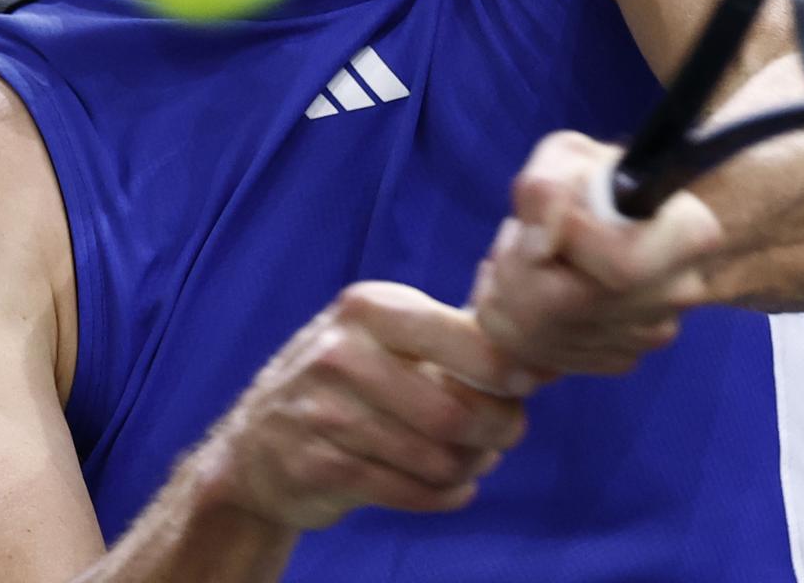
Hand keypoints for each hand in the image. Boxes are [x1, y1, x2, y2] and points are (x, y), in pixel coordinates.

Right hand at [197, 281, 532, 530]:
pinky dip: (445, 496)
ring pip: (436, 457)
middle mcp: (342, 352)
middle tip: (505, 435)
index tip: (529, 385)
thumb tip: (545, 350)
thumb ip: (459, 336)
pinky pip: (410, 492)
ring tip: (474, 460)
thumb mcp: (388, 335)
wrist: (258, 442)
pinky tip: (451, 488)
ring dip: (470, 466)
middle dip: (498, 431)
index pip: (467, 341)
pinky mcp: (319, 466)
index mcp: (371, 308)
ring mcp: (324, 411)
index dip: (511, 372)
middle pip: (456, 410)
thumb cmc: (347, 380)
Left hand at [471, 131, 724, 375]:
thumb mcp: (569, 156)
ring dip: (508, 290)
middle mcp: (677, 296)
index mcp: (688, 237)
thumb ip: (547, 186)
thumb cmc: (599, 181)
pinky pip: (536, 354)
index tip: (545, 216)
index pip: (620, 266)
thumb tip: (539, 242)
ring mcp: (648, 336)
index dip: (562, 239)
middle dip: (515, 266)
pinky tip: (531, 285)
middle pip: (564, 307)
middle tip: (517, 235)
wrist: (624, 218)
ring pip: (539, 336)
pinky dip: (514, 319)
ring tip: (523, 255)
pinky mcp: (617, 359)